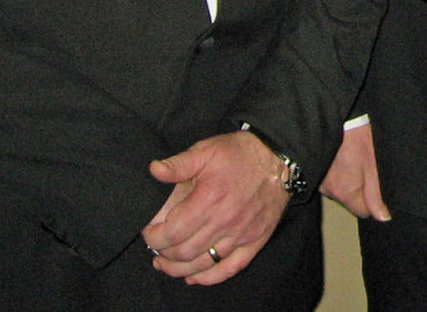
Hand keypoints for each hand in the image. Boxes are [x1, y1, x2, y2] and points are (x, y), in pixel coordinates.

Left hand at [142, 131, 291, 283]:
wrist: (277, 157)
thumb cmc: (240, 153)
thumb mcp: (207, 150)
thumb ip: (179, 164)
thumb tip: (154, 170)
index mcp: (209, 199)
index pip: (172, 232)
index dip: (154, 237)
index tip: (149, 233)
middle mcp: (224, 221)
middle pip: (184, 252)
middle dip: (163, 254)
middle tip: (156, 249)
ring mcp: (240, 235)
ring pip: (203, 264)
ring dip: (179, 269)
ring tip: (167, 264)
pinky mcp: (254, 241)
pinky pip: (228, 269)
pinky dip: (208, 278)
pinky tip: (195, 277)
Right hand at [320, 121, 391, 220]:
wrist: (339, 114)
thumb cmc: (359, 137)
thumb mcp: (373, 167)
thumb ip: (377, 196)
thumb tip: (383, 218)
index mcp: (344, 191)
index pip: (362, 211)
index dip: (372, 201)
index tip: (376, 186)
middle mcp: (328, 190)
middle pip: (350, 199)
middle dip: (359, 188)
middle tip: (365, 166)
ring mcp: (319, 180)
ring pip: (340, 188)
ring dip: (347, 178)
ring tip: (353, 158)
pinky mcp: (315, 170)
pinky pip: (331, 178)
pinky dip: (337, 171)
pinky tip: (342, 156)